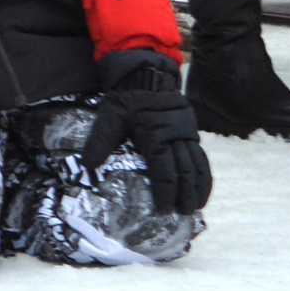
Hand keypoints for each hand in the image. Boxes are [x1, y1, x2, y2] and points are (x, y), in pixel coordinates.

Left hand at [84, 50, 211, 215]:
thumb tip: (85, 166)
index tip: (163, 210)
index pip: (164, 171)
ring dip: (198, 188)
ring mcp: (187, 133)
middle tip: (182, 214)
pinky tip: (203, 188)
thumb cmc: (125, 98)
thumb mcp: (109, 116)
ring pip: (198, 166)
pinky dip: (205, 175)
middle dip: (184, 195)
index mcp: (155, 135)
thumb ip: (99, 142)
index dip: (165, 193)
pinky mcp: (192, 131)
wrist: (146, 76)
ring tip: (195, 208)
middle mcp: (176, 136)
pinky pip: (202, 157)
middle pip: (185, 172)